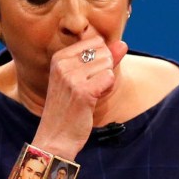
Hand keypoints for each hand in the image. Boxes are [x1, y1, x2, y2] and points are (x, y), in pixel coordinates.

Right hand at [32, 36, 127, 158]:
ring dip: (106, 81)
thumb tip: (123, 44)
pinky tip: (94, 99)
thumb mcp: (81, 78)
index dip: (100, 59)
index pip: (95, 41)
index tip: (86, 77)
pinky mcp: (83, 91)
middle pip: (104, 51)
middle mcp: (63, 63)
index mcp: (59, 57)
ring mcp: (71, 77)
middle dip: (104, 70)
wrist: (55, 137)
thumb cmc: (69, 107)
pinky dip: (107, 89)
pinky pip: (110, 78)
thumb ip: (104, 59)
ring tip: (90, 94)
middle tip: (89, 88)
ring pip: (108, 64)